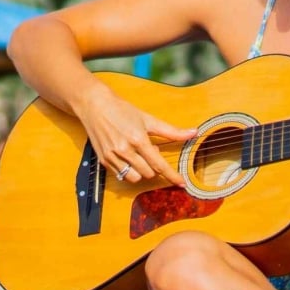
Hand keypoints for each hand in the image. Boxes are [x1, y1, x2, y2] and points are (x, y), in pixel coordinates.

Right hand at [76, 84, 195, 187]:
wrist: (95, 106)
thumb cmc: (122, 110)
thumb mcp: (148, 119)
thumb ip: (171, 131)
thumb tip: (194, 133)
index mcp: (138, 139)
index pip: (159, 164)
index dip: (172, 175)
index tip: (182, 183)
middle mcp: (125, 150)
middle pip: (149, 173)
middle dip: (154, 167)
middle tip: (149, 150)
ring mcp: (113, 156)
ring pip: (135, 178)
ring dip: (141, 171)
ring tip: (138, 156)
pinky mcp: (104, 160)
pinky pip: (121, 176)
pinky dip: (129, 171)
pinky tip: (128, 157)